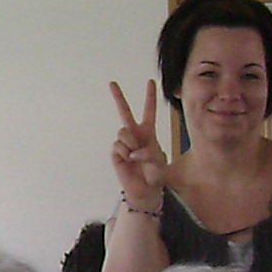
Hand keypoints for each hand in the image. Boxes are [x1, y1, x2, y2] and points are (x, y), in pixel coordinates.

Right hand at [110, 80, 171, 212]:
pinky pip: (119, 146)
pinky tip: (129, 161)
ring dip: (131, 143)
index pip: (149, 111)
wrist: (145, 190)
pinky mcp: (116, 152)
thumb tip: (132, 150)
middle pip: (124, 112)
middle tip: (112, 82)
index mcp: (148, 132)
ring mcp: (124, 143)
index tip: (151, 81)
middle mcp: (134, 134)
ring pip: (123, 132)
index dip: (150, 96)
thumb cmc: (155, 174)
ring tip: (136, 156)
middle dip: (118, 96)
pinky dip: (125, 153)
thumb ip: (148, 152)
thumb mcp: (159, 161)